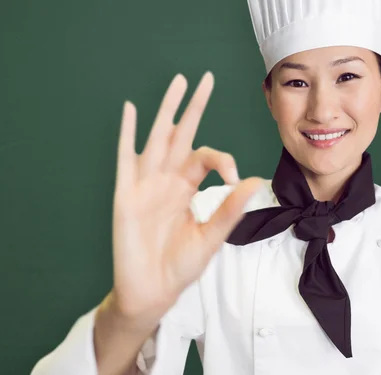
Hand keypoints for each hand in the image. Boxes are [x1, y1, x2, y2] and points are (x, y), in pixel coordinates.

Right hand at [109, 72, 262, 322]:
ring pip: (157, 138)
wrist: (153, 290)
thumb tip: (255, 180)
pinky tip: (132, 110)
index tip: (236, 178)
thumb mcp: (211, 237)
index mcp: (188, 188)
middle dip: (193, 107)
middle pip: (181, 135)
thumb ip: (229, 209)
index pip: (206, 157)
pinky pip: (126, 159)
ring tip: (178, 82)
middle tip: (205, 79)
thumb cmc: (180, 265)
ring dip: (166, 110)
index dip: (224, 160)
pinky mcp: (126, 195)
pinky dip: (128, 134)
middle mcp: (167, 180)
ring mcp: (146, 184)